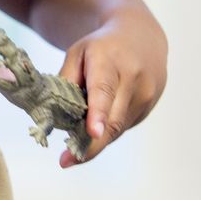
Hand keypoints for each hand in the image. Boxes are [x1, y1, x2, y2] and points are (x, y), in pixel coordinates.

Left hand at [57, 8, 166, 167]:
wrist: (142, 38)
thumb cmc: (102, 47)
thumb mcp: (77, 53)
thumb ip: (66, 80)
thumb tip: (52, 113)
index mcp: (109, 60)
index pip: (103, 89)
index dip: (98, 113)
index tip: (93, 133)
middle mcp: (132, 78)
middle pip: (113, 118)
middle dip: (92, 144)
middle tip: (68, 160)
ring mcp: (145, 95)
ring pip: (118, 128)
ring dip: (96, 143)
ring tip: (73, 151)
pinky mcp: (148, 108)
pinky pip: (123, 127)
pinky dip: (106, 133)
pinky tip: (94, 131)